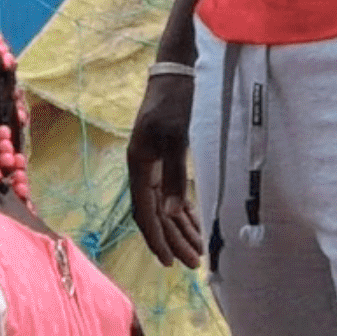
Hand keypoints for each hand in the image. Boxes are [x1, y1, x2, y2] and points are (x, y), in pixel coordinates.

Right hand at [127, 73, 202, 268]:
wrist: (176, 71)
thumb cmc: (176, 101)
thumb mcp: (177, 137)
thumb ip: (174, 175)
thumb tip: (169, 213)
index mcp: (139, 166)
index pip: (145, 212)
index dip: (157, 238)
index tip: (170, 262)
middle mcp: (143, 169)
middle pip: (156, 214)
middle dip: (173, 239)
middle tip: (192, 264)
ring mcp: (154, 164)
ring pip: (165, 206)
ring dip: (180, 229)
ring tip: (197, 252)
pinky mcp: (166, 158)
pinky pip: (172, 193)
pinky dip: (184, 211)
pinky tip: (194, 224)